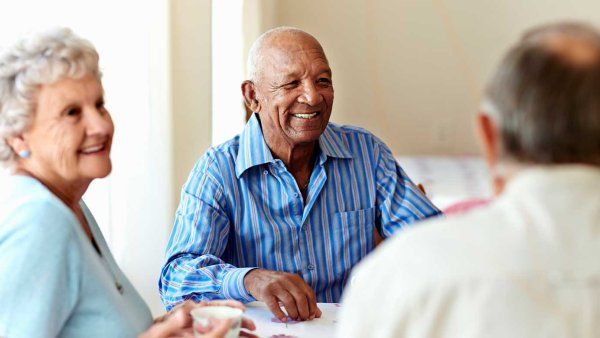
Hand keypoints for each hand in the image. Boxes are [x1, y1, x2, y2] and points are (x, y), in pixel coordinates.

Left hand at [139, 300, 255, 337]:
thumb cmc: (154, 337)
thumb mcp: (160, 330)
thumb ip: (172, 323)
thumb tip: (184, 314)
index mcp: (191, 314)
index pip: (214, 306)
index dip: (229, 306)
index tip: (241, 309)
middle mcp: (199, 321)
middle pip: (224, 319)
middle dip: (240, 323)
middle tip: (253, 328)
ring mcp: (201, 332)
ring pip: (225, 330)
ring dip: (240, 333)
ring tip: (254, 337)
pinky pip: (218, 336)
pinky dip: (232, 337)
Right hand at [244, 269, 320, 321]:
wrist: (256, 277)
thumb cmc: (276, 284)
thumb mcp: (291, 287)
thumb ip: (304, 298)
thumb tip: (317, 313)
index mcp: (295, 278)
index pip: (309, 292)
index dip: (312, 305)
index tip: (312, 315)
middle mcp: (286, 280)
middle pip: (300, 297)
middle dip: (304, 310)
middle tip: (303, 318)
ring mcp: (275, 285)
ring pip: (288, 301)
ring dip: (293, 313)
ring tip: (294, 318)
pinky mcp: (265, 292)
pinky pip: (274, 305)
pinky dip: (280, 314)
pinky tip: (284, 318)